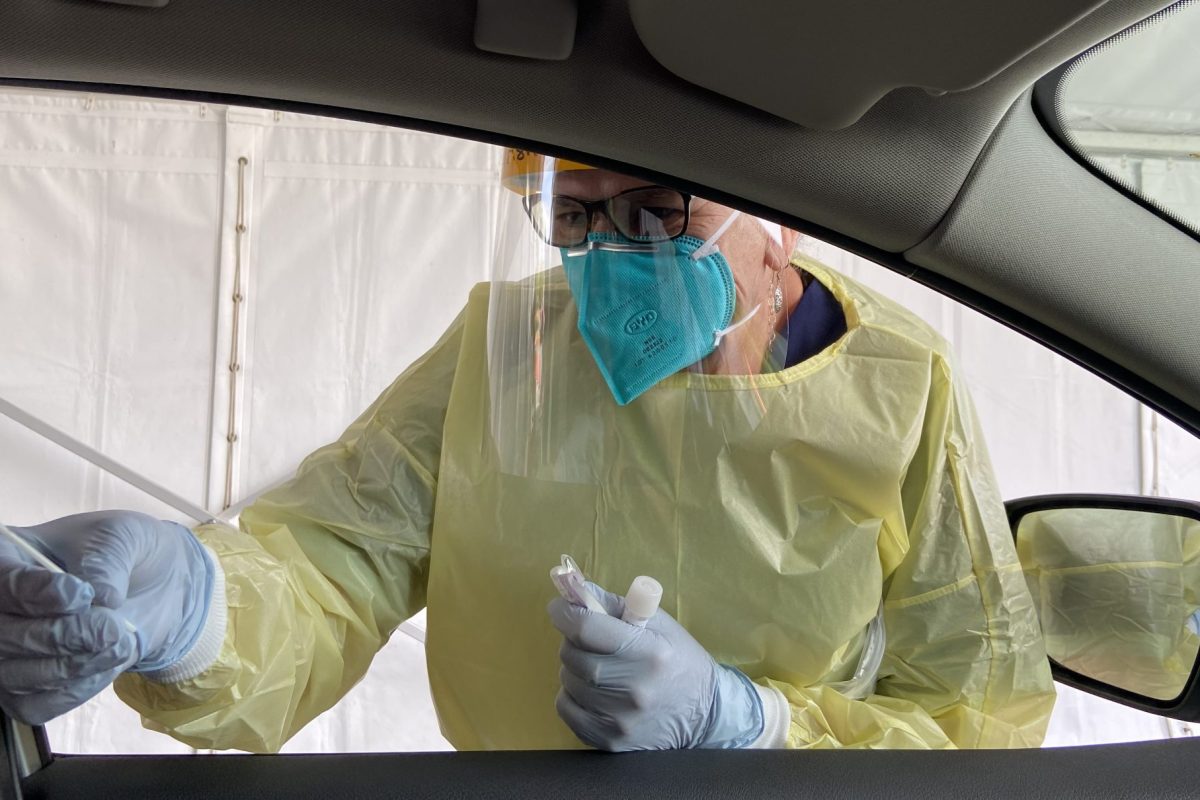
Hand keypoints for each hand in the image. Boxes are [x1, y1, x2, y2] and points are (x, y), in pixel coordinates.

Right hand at [0, 511, 215, 724]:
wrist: (154, 587)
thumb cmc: (126, 553)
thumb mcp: (124, 538)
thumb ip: (107, 561)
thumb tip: (100, 598)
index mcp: (8, 557)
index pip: (3, 584)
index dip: (36, 594)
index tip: (81, 595)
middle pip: (3, 637)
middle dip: (62, 635)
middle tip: (111, 627)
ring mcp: (6, 653)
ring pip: (17, 676)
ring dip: (75, 664)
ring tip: (118, 641)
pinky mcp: (26, 690)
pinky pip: (36, 704)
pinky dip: (77, 688)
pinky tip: (107, 662)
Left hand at [548, 582, 762, 750]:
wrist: (705, 716)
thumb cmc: (680, 661)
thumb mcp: (659, 624)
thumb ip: (617, 605)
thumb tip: (577, 593)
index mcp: (648, 652)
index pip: (587, 628)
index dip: (565, 613)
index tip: (559, 607)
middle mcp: (633, 688)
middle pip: (573, 656)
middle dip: (572, 641)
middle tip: (587, 638)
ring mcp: (620, 719)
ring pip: (568, 681)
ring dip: (573, 668)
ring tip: (598, 666)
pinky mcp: (609, 740)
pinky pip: (566, 709)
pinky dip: (571, 695)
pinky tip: (593, 690)